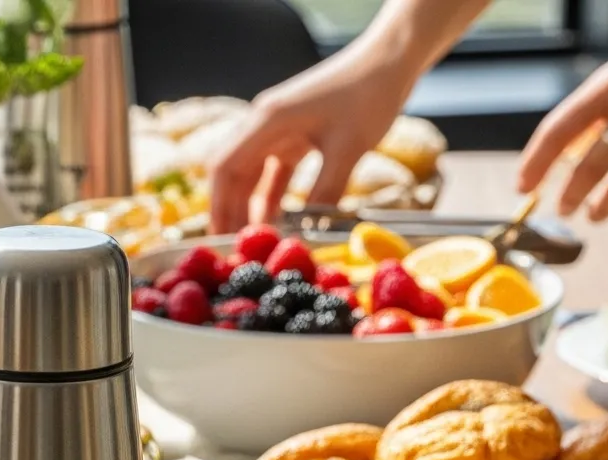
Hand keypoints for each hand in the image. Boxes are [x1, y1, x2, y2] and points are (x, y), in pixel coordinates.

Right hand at [205, 45, 419, 231]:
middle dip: (229, 212)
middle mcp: (265, 123)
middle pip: (231, 173)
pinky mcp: (296, 134)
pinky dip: (272, 196)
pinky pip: (274, 170)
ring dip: (249, 207)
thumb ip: (325, 192)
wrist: (390, 60)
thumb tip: (305, 235)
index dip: (218, 207)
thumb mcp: (349, 148)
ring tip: (253, 243)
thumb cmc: (369, 95)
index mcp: (268, 120)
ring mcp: (279, 128)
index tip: (220, 240)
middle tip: (233, 251)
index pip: (225, 168)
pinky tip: (276, 222)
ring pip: (251, 173)